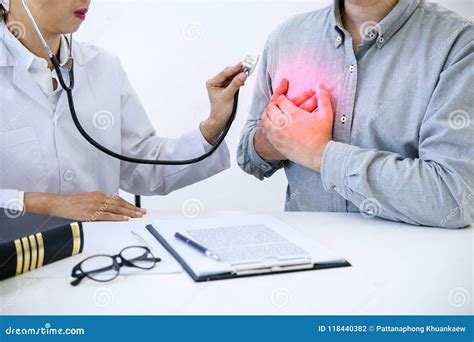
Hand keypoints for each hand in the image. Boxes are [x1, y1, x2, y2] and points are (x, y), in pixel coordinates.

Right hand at [24, 192, 145, 221]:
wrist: (57, 204)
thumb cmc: (70, 204)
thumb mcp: (87, 200)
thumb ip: (98, 203)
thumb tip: (108, 209)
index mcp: (99, 195)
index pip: (118, 199)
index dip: (128, 204)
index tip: (136, 208)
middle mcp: (99, 198)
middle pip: (120, 204)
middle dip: (133, 208)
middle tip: (143, 212)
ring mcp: (96, 205)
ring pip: (117, 209)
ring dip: (129, 213)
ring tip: (138, 216)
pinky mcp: (91, 213)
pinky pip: (107, 216)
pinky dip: (117, 218)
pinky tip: (125, 219)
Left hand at [201, 63, 247, 143]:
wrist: (220, 119)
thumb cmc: (220, 110)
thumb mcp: (228, 96)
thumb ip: (235, 84)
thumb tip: (243, 74)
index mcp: (212, 83)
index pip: (224, 73)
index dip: (233, 69)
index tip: (242, 65)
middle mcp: (215, 82)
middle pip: (228, 73)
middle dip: (237, 71)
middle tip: (246, 69)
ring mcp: (221, 84)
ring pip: (231, 76)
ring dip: (239, 76)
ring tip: (246, 74)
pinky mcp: (227, 87)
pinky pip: (233, 81)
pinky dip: (239, 80)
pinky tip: (243, 81)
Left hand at [261, 84, 333, 171]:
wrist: (319, 155)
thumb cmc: (322, 136)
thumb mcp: (326, 114)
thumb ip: (323, 98)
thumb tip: (320, 86)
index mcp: (294, 115)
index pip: (281, 100)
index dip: (282, 98)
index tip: (284, 99)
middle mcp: (283, 124)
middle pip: (271, 108)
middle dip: (273, 105)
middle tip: (276, 105)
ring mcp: (278, 134)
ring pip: (266, 119)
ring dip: (268, 114)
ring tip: (272, 114)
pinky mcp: (276, 143)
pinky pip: (266, 131)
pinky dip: (266, 125)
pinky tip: (270, 125)